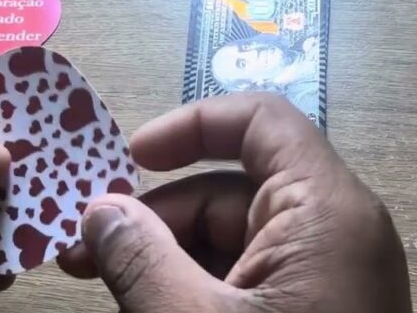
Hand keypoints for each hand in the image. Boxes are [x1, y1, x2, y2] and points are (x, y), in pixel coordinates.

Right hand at [58, 93, 412, 312]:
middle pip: (234, 187)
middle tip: (82, 246)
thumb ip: (140, 259)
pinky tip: (146, 307)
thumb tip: (100, 210)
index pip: (261, 122)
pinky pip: (249, 281)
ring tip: (97, 279)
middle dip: (156, 211)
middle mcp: (334, 231)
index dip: (192, 124)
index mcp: (325, 210)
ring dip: (164, 253)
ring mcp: (328, 276)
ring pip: (233, 239)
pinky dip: (195, 288)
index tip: (127, 155)